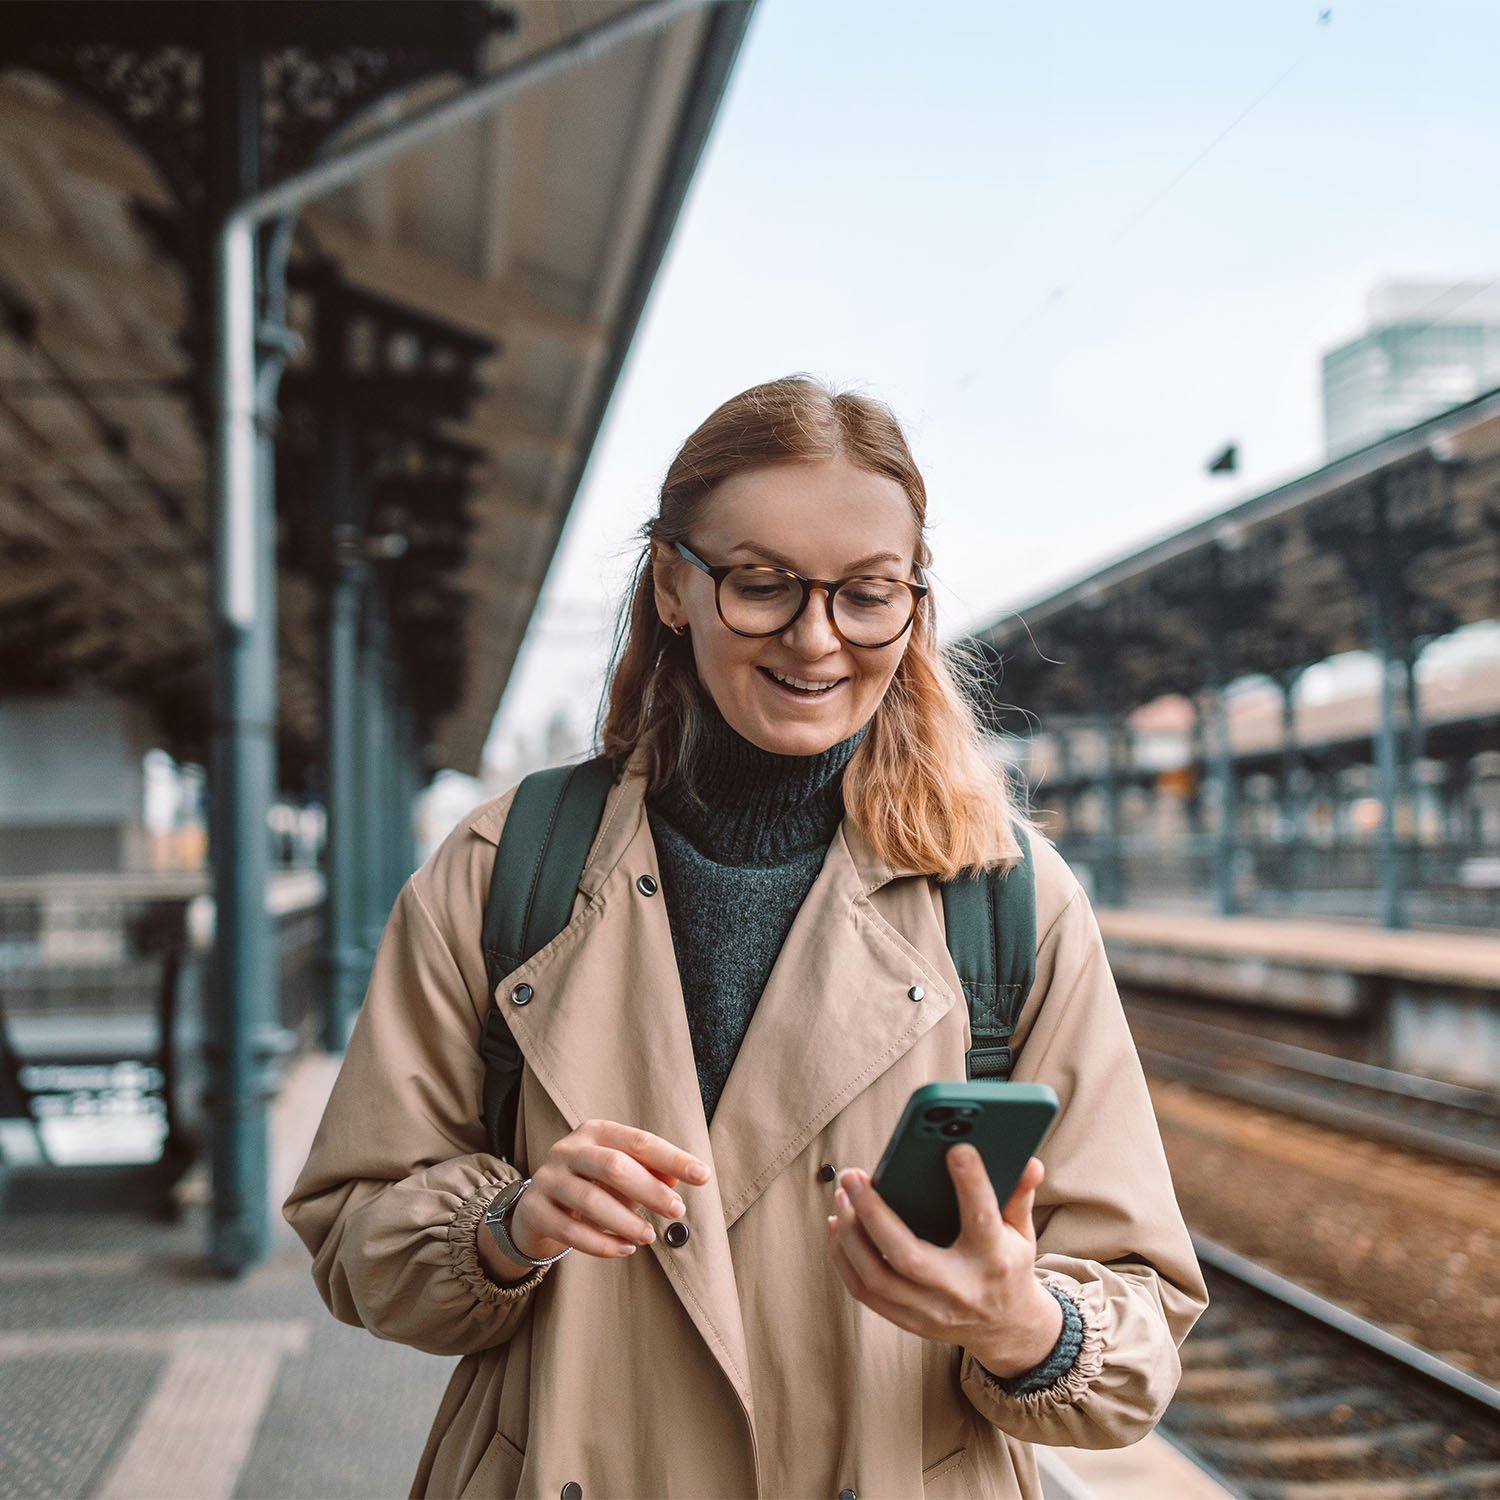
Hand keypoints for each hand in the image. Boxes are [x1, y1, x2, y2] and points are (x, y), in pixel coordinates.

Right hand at [506, 1119, 709, 1264]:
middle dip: (650, 1190)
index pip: (638, 1141)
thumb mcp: (621, 1174)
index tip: (702, 1176)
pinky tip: (625, 1249)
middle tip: (677, 1211)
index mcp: (595, 1132)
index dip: (672, 1158)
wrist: (536, 1208)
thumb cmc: (591, 1185)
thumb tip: (678, 1179)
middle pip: (614, 1165)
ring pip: (590, 1201)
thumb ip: (649, 1172)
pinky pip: (571, 1231)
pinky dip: (602, 1244)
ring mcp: (547, 1179)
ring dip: (626, 1221)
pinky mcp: (535, 1210)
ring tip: (650, 1236)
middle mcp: (568, 1150)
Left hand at [826, 1147, 1061, 1376]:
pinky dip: (845, 1259)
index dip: (971, 1184)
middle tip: (853, 1176)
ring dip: (851, 1235)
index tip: (955, 1148)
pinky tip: (839, 1226)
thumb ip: (1019, 1195)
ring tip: (842, 1196)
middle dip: (874, 1213)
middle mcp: (960, 1289)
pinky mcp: (910, 1321)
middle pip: (908, 1256)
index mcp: (994, 1260)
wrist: (1007, 1329)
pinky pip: (865, 1293)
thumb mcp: (1022, 1232)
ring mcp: (931, 1311)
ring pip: (877, 1277)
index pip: (982, 1219)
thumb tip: (1030, 1161)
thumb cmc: (1008, 1266)